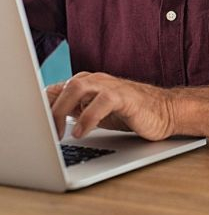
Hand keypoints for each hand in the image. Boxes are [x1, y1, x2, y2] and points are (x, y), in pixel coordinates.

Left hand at [46, 72, 175, 140]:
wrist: (165, 112)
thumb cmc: (132, 112)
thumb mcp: (98, 112)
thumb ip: (76, 109)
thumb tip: (49, 114)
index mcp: (90, 84)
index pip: (58, 88)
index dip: (43, 106)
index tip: (38, 128)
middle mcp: (99, 81)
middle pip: (65, 86)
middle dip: (50, 110)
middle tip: (48, 133)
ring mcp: (112, 86)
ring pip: (79, 87)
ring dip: (63, 110)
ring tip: (61, 133)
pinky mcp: (126, 97)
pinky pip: (102, 101)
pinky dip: (87, 118)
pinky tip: (82, 132)